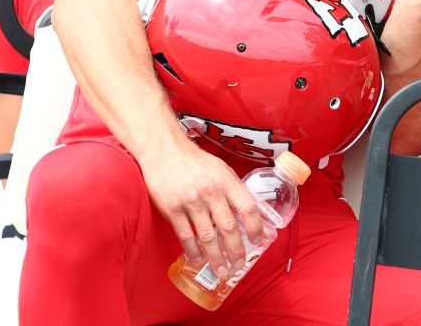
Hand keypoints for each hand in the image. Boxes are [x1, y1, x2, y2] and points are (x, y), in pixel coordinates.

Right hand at [139, 135, 263, 273]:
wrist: (163, 150)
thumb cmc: (194, 161)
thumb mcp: (220, 168)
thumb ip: (232, 188)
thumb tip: (246, 212)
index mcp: (226, 180)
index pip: (248, 207)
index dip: (255, 227)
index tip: (258, 241)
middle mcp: (211, 191)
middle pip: (228, 227)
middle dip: (236, 250)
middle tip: (239, 265)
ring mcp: (190, 201)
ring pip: (207, 236)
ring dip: (216, 257)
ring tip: (221, 270)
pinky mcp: (172, 209)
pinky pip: (186, 235)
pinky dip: (193, 251)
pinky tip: (198, 260)